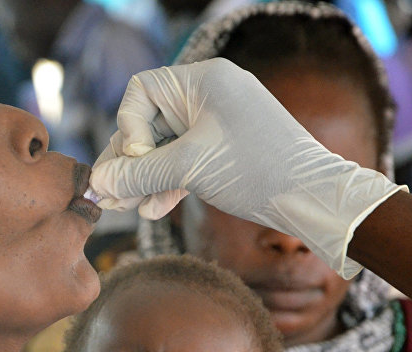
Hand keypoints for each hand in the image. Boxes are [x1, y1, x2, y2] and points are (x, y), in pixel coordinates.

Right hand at [90, 59, 404, 277]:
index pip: (141, 91)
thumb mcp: (190, 169)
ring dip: (145, 179)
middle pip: (149, 123)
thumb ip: (139, 173)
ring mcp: (217, 123)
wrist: (314, 198)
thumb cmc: (258, 170)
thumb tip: (97, 181)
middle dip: (130, 163)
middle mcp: (209, 95)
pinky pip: (184, 161)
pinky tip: (154, 210)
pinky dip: (168, 183)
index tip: (139, 161)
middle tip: (109, 196)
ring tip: (125, 208)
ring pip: (165, 147)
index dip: (130, 127)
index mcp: (204, 80)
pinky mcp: (224, 150)